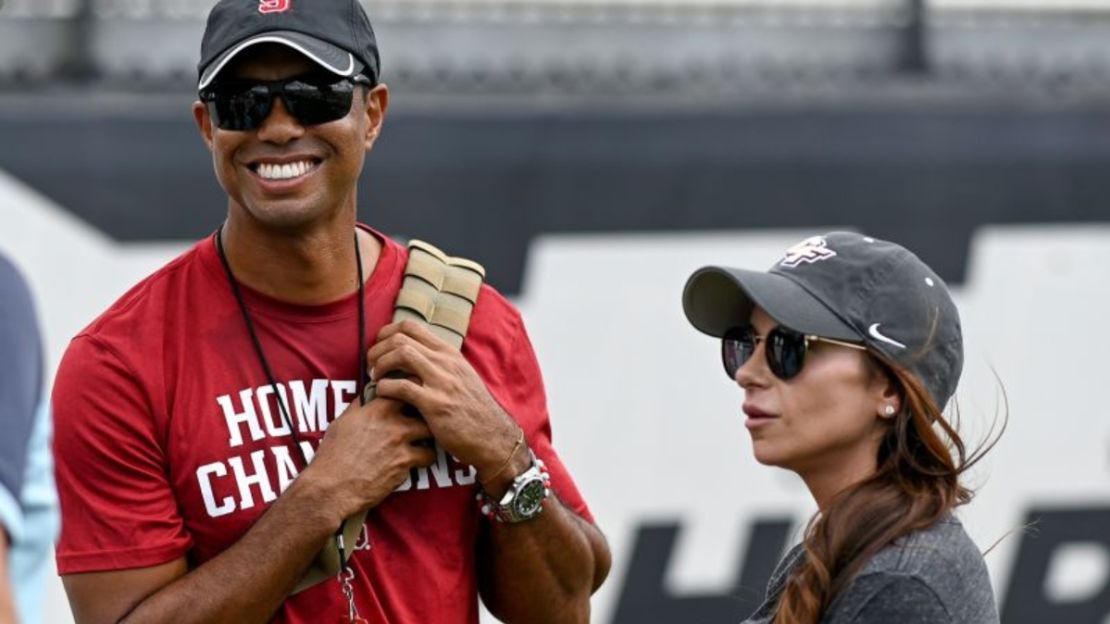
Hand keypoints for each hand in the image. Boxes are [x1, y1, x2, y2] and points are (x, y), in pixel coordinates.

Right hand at [303, 395, 436, 519]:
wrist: (333, 487)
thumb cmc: (333, 456)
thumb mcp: (342, 423)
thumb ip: (360, 408)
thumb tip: (367, 396)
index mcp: (376, 409)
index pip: (405, 387)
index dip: (413, 388)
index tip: (417, 391)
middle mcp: (392, 422)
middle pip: (423, 409)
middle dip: (426, 413)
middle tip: (426, 417)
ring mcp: (401, 442)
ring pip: (430, 432)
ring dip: (429, 436)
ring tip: (425, 439)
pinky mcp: (406, 463)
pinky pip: (428, 456)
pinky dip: (426, 458)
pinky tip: (420, 459)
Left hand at [366, 321, 522, 483]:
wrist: (492, 436)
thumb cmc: (473, 410)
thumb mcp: (461, 377)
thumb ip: (439, 365)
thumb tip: (413, 356)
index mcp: (449, 354)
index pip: (412, 326)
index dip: (387, 332)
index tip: (379, 347)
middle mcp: (445, 362)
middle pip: (402, 337)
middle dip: (378, 349)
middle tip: (371, 365)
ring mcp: (441, 382)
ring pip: (401, 354)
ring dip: (380, 364)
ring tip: (375, 378)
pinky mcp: (435, 404)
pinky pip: (401, 387)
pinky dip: (384, 388)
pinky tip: (381, 395)